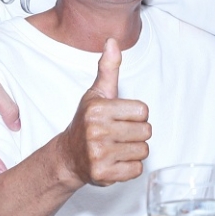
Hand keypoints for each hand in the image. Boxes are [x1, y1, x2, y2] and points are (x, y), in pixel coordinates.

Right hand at [55, 38, 150, 188]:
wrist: (68, 156)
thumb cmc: (86, 122)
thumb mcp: (96, 94)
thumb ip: (108, 69)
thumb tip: (112, 42)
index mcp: (98, 109)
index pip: (143, 111)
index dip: (136, 115)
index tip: (121, 118)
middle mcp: (97, 131)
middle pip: (146, 131)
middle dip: (136, 133)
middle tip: (118, 134)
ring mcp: (99, 154)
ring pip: (143, 151)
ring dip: (134, 151)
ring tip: (116, 147)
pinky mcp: (103, 174)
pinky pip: (137, 169)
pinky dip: (130, 168)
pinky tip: (115, 161)